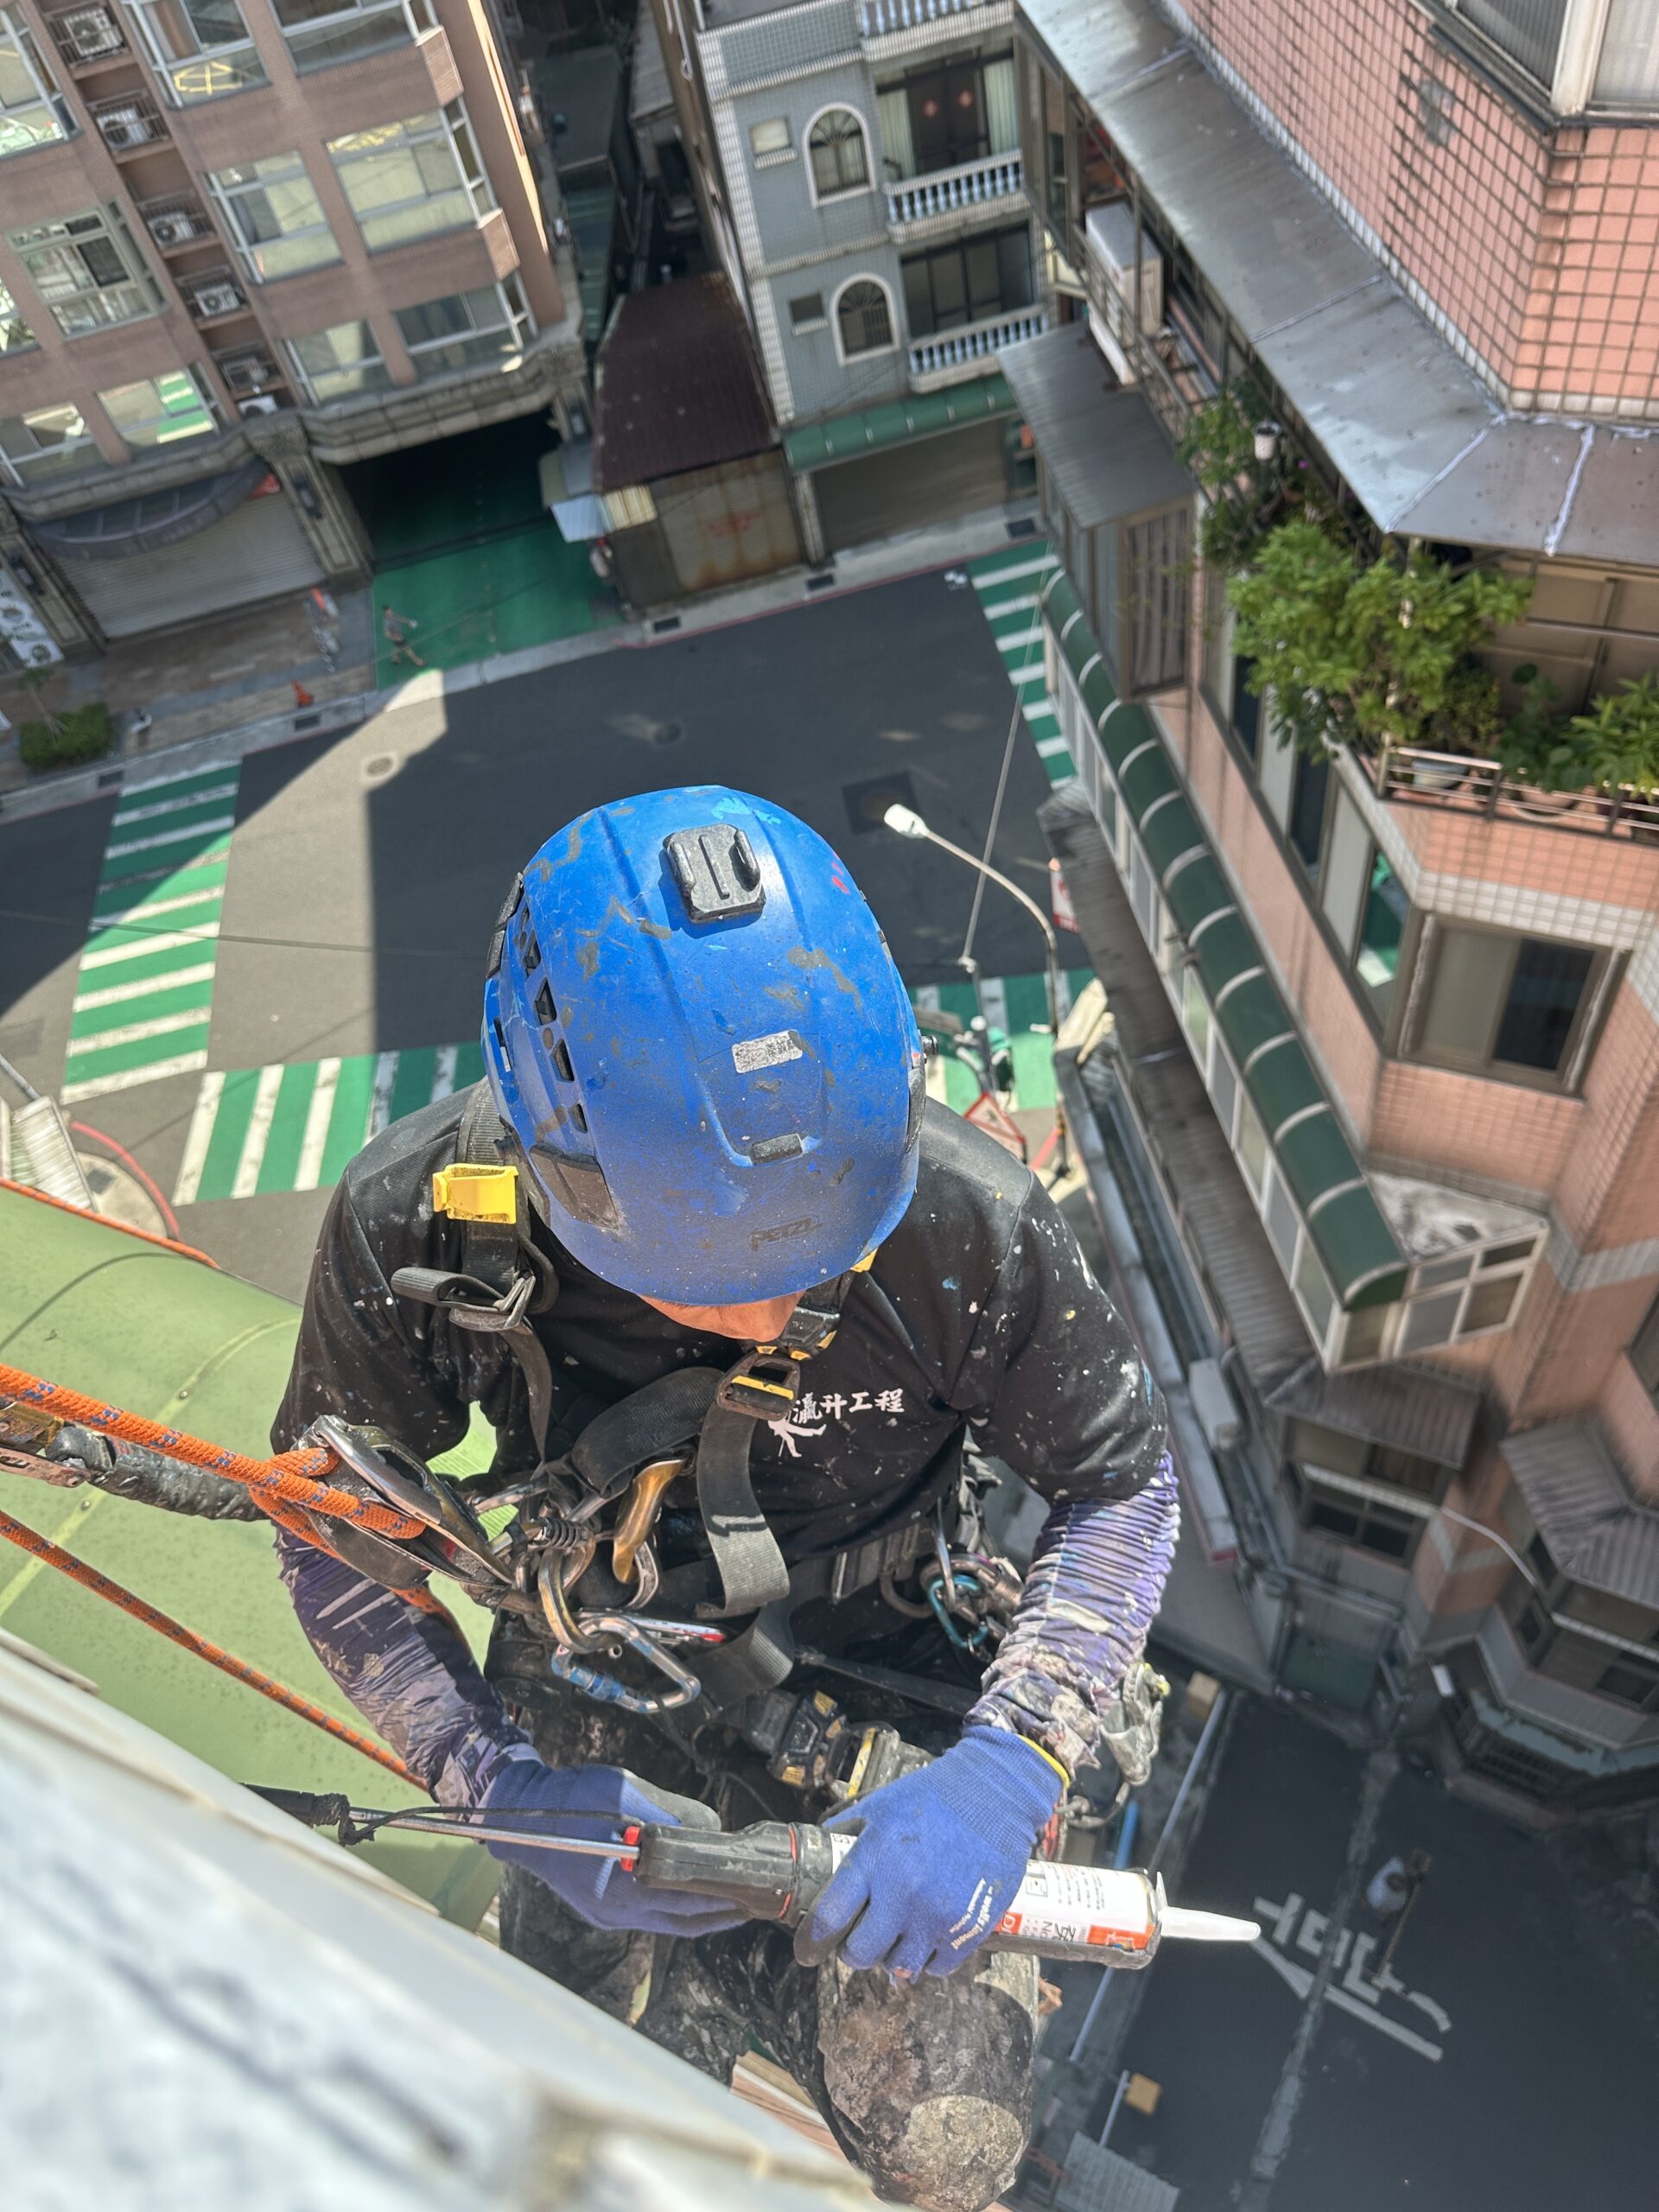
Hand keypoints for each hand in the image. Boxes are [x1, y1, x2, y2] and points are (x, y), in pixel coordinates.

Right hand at [480, 1756, 745, 1936]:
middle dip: (716, 1914)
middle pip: (679, 1920)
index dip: (720, 1900)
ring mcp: (605, 1914)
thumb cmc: (572, 1800)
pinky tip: (688, 1892)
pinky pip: (646, 1913)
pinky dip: (672, 1905)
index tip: (749, 1894)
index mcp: (621, 1889)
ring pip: (663, 1919)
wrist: (521, 1814)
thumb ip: (671, 1813)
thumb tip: (709, 1828)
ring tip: (728, 1900)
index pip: (685, 1902)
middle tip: (750, 1904)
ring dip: (696, 1911)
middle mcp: (614, 1912)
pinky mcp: (600, 1906)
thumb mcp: (626, 1793)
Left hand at [801, 1729, 1061, 1977]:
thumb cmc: (933, 1796)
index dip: (812, 1940)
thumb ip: (844, 1834)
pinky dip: (928, 1958)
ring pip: (899, 1966)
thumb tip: (817, 1856)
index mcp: (875, 1860)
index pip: (830, 1918)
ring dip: (891, 1956)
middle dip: (852, 1951)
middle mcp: (904, 1893)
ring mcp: (938, 1914)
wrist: (995, 1795)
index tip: (807, 1949)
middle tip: (856, 1940)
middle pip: (861, 1953)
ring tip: (894, 1937)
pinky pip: (938, 1967)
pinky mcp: (970, 1928)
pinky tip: (926, 1937)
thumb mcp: (878, 1806)